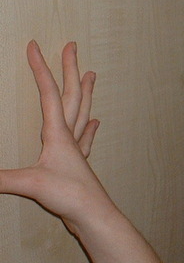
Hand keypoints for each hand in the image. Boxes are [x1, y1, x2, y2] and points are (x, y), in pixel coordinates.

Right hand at [0, 41, 112, 230]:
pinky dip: (89, 127)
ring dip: (84, 92)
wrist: (93, 216)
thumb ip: (2, 177)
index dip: (40, 68)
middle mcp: (69, 136)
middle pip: (71, 95)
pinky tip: (95, 122)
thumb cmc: (68, 196)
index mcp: (58, 134)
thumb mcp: (30, 184)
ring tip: (91, 75)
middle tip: (72, 46)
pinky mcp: (79, 165)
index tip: (34, 46)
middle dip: (70, 69)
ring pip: (81, 112)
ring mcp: (76, 150)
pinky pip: (84, 138)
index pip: (49, 93)